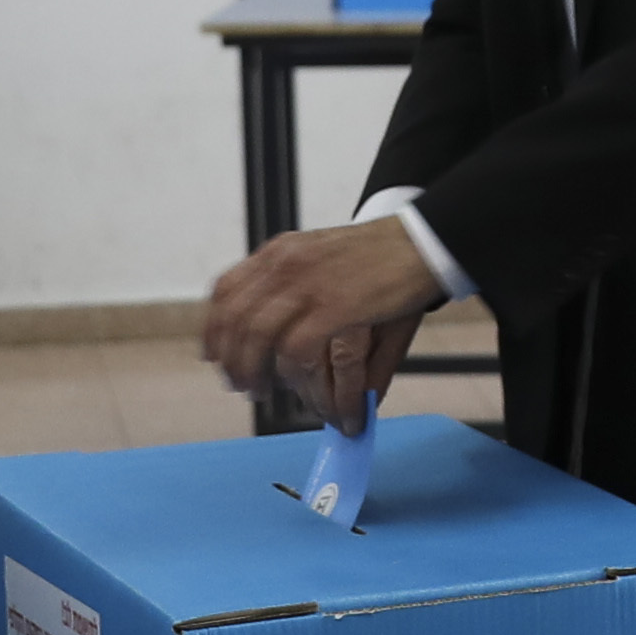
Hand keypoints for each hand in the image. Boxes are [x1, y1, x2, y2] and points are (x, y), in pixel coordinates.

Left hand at [199, 216, 441, 400]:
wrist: (422, 242)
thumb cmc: (376, 256)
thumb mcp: (321, 256)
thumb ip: (291, 283)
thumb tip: (271, 331)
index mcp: (279, 252)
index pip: (225, 291)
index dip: (213, 329)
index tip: (213, 355)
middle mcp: (285, 264)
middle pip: (234, 318)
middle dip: (229, 359)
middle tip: (238, 385)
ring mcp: (308, 284)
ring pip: (256, 336)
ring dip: (252, 371)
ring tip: (260, 392)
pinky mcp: (334, 307)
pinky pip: (294, 348)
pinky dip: (289, 371)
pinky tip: (294, 383)